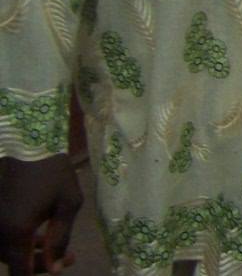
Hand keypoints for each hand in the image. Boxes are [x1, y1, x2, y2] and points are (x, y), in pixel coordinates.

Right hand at [0, 155, 81, 274]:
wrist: (30, 145)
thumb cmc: (54, 172)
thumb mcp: (68, 204)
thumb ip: (60, 239)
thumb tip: (54, 269)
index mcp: (16, 232)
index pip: (20, 271)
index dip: (35, 274)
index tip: (56, 270)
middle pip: (14, 262)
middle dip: (40, 264)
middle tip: (68, 258)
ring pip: (9, 251)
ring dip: (31, 253)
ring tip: (61, 248)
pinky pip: (6, 238)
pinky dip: (22, 242)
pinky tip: (43, 236)